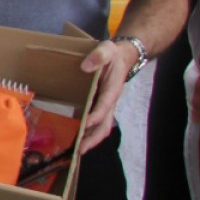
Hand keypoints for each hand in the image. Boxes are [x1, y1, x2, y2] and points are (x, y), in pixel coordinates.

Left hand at [77, 39, 134, 153]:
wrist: (122, 56)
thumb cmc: (113, 54)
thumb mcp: (106, 49)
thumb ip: (98, 56)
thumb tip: (85, 67)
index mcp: (112, 89)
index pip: (104, 106)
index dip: (96, 116)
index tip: (86, 124)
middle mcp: (110, 101)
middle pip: (105, 125)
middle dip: (93, 138)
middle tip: (80, 150)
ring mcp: (107, 105)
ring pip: (102, 126)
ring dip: (90, 138)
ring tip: (77, 150)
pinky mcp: (102, 105)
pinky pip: (97, 121)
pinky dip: (88, 130)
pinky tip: (77, 135)